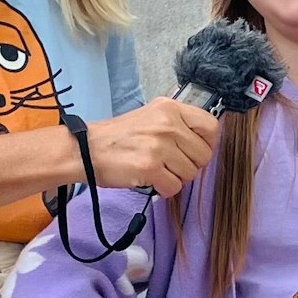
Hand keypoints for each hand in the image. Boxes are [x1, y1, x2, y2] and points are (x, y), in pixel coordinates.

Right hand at [86, 98, 218, 196]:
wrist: (86, 149)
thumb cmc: (119, 137)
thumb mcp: (151, 116)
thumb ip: (177, 124)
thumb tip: (203, 143)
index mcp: (170, 108)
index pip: (210, 126)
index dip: (206, 143)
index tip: (192, 150)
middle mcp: (168, 123)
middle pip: (203, 155)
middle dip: (189, 165)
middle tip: (169, 164)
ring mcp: (160, 145)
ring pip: (190, 173)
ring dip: (175, 178)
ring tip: (156, 170)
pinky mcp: (150, 167)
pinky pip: (174, 187)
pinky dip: (164, 189)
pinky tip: (150, 180)